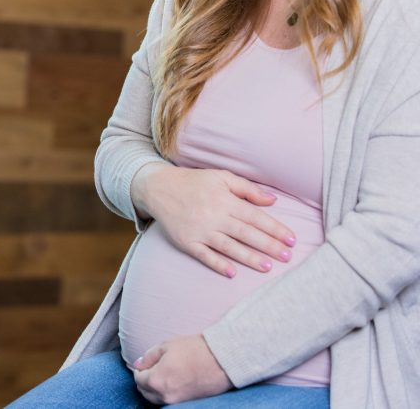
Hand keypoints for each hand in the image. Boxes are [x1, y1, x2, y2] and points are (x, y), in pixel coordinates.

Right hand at [132, 163, 296, 276]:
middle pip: (246, 233)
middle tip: (287, 257)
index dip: (275, 228)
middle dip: (268, 245)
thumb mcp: (221, 178)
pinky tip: (232, 273)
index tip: (291, 239)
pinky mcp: (187, 241)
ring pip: (229, 247)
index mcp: (225, 200)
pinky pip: (204, 255)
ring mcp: (200, 230)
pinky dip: (217, 264)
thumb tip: (273, 200)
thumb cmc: (194, 182)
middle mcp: (214, 216)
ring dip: (249, 258)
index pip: (255, 216)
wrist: (158, 188)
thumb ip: (247, 188)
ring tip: (267, 267)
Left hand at [133, 334, 231, 403]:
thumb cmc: (195, 350)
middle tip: (152, 367)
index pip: (138, 379)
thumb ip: (148, 356)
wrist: (222, 359)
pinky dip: (167, 392)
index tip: (145, 363)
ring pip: (157, 399)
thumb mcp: (166, 346)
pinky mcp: (188, 403)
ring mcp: (177, 401)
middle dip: (145, 380)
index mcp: (156, 380)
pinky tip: (173, 381)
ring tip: (164, 373)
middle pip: (145, 392)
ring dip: (155, 388)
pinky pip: (170, 400)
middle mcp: (165, 395)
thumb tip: (138, 364)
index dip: (140, 369)